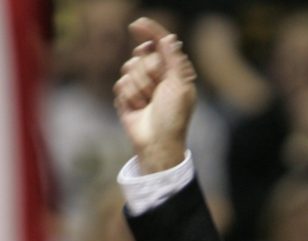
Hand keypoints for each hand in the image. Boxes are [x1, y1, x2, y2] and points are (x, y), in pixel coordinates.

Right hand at [114, 17, 196, 172]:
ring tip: (148, 103)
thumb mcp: (179, 85)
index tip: (137, 24)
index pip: (160, 45)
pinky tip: (137, 109)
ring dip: (139, 87)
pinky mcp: (127, 95)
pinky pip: (120, 83)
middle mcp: (157, 75)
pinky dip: (129, 96)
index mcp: (174, 71)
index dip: (150, 32)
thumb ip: (173, 59)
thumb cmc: (174, 116)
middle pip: (142, 55)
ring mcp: (141, 85)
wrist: (157, 141)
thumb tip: (169, 37)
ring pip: (129, 68)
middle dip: (148, 72)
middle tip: (157, 90)